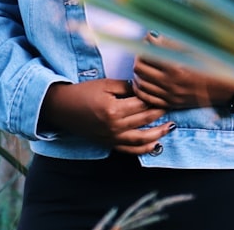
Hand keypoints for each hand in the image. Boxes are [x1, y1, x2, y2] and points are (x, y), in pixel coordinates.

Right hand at [40, 79, 171, 154]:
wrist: (62, 108)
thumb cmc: (82, 93)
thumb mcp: (104, 84)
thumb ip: (125, 86)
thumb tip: (143, 88)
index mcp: (114, 109)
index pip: (141, 104)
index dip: (154, 98)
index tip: (163, 93)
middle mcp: (115, 126)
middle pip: (145, 119)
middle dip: (160, 112)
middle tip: (171, 104)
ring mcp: (112, 137)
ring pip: (142, 139)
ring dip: (159, 133)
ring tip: (170, 126)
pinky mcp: (109, 143)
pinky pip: (131, 150)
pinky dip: (145, 149)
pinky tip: (155, 143)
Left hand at [131, 32, 233, 109]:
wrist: (228, 89)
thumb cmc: (214, 65)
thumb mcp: (194, 49)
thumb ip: (170, 44)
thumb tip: (152, 37)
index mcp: (176, 67)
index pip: (147, 52)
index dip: (145, 42)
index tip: (149, 38)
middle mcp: (170, 83)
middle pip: (138, 67)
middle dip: (139, 56)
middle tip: (146, 51)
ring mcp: (170, 95)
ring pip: (140, 83)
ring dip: (139, 71)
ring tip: (146, 64)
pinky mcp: (171, 104)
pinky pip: (146, 98)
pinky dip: (141, 88)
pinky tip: (145, 80)